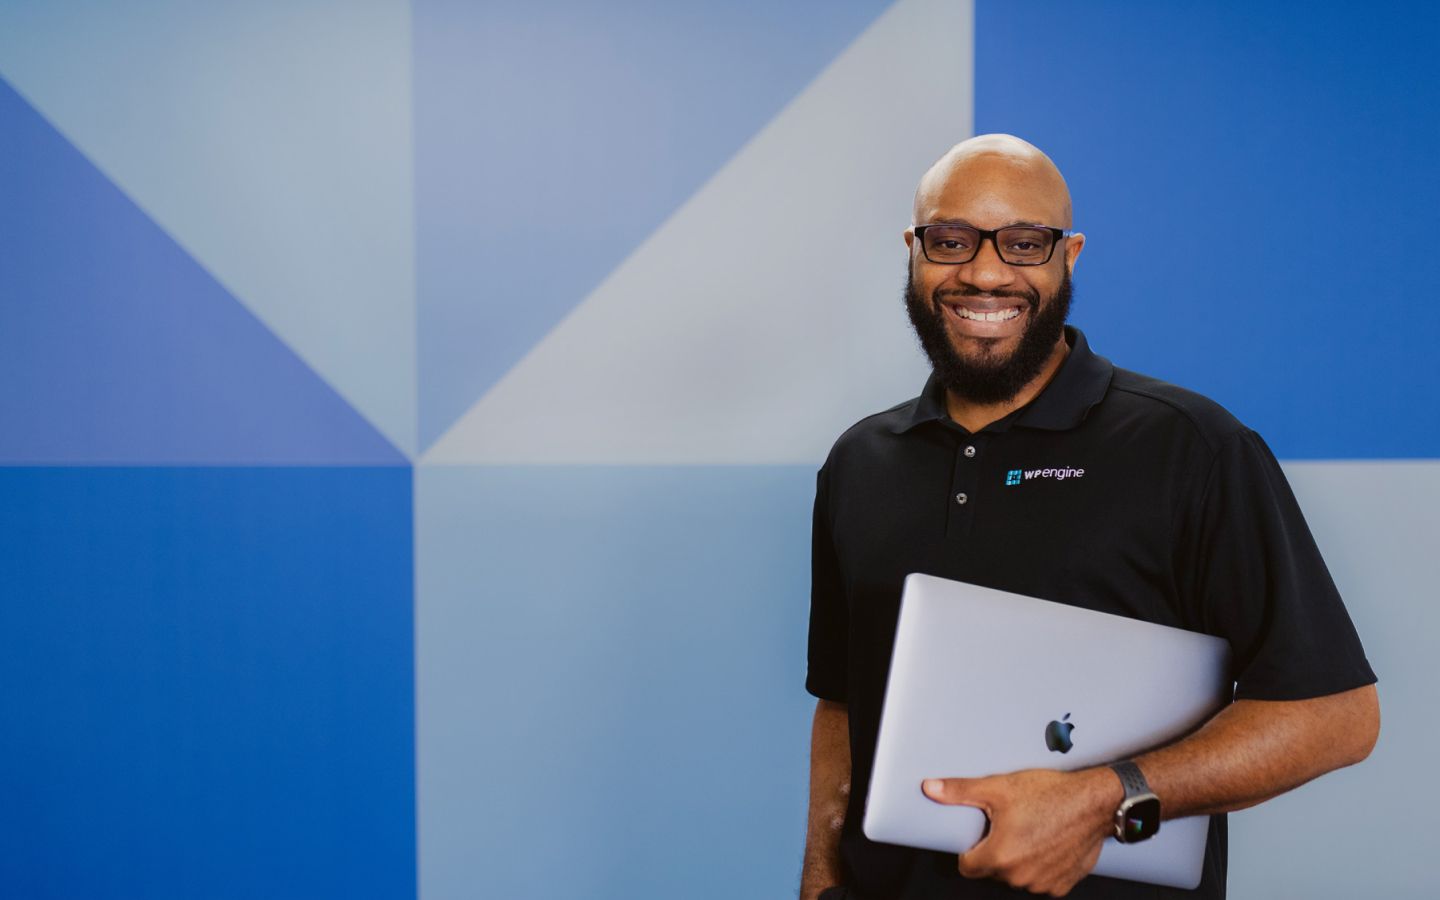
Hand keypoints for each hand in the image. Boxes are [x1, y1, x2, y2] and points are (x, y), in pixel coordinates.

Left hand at [921, 767, 1119, 896]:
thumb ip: (960, 791)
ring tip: (1030, 832)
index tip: (980, 836)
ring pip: (1017, 877)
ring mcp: (1042, 884)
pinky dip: (1041, 867)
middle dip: (996, 852)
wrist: (1094, 802)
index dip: (970, 850)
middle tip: (1008, 826)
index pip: (968, 867)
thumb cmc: (1050, 794)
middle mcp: (1020, 876)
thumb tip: (931, 788)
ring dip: (1019, 861)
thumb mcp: (999, 788)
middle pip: (993, 871)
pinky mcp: (1062, 885)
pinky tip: (1047, 844)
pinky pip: (1041, 881)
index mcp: (1000, 856)